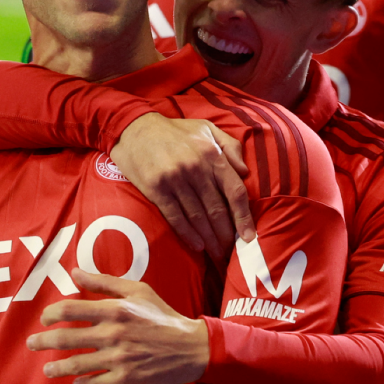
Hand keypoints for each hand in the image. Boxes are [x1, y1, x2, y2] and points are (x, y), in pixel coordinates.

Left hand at [28, 270, 207, 383]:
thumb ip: (104, 282)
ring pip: (76, 364)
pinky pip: (95, 382)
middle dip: (43, 341)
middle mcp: (113, 334)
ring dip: (57, 367)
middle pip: (65, 338)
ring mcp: (118, 358)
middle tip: (32, 344)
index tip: (44, 319)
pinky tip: (75, 381)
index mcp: (114, 310)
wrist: (192, 348)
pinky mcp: (125, 378)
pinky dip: (81, 383)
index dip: (50, 314)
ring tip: (47, 369)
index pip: (70, 309)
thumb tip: (76, 271)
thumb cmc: (163, 316)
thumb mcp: (137, 290)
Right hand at [113, 114, 253, 253]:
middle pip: (217, 210)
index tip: (249, 237)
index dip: (244, 217)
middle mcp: (195, 168)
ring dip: (209, 240)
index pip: (235, 191)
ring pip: (198, 217)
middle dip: (226, 235)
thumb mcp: (206, 129)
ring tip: (216, 255)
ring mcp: (175, 179)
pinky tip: (197, 246)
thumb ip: (230, 146)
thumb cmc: (174, 130)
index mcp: (211, 154)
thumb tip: (245, 172)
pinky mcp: (156, 189)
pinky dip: (188, 234)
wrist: (134, 128)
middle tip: (231, 253)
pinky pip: (175, 217)